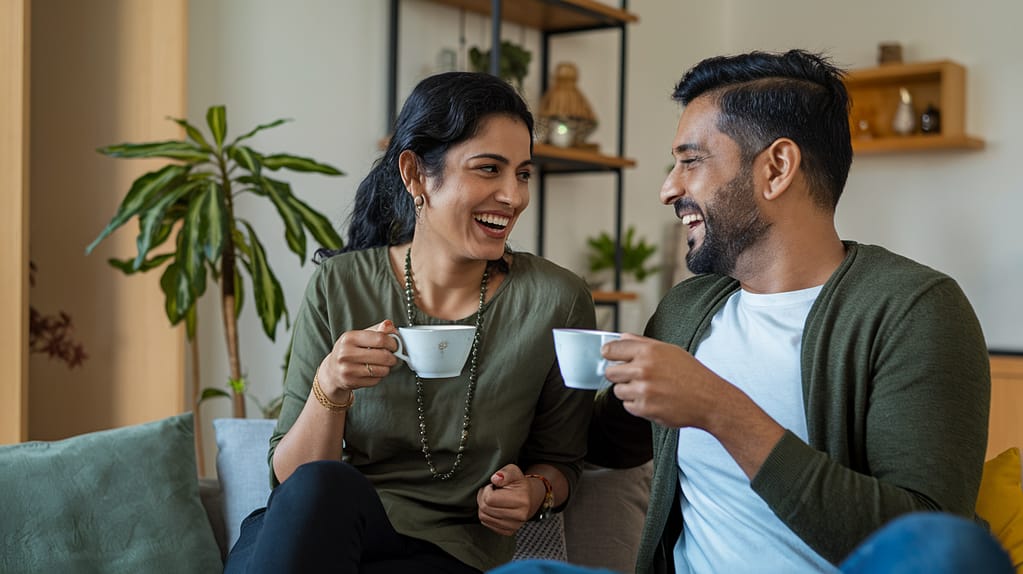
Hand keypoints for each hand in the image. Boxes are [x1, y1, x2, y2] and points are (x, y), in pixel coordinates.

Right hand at [315, 319, 399, 397]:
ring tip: (382, 364)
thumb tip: (390, 325)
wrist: (332, 370)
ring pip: (381, 370)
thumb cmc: (349, 350)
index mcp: (349, 338)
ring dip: (387, 368)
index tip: (395, 345)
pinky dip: (379, 376)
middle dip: (392, 357)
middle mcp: (346, 353)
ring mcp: (347, 369)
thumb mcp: (359, 336)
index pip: (380, 339)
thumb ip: (377, 330)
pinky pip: (376, 380)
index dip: (393, 343)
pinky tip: (373, 372)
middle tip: (392, 356)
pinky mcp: (351, 382)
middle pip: (383, 356)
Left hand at [476, 464, 538, 535]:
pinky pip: (487, 524)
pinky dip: (487, 515)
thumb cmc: (519, 484)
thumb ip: (505, 472)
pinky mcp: (509, 532)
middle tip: (490, 492)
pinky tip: (494, 508)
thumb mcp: (513, 471)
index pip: (489, 499)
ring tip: (492, 499)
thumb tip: (495, 479)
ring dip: (484, 506)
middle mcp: (520, 516)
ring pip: (484, 517)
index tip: (492, 486)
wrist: (529, 498)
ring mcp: (514, 526)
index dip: (487, 490)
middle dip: (483, 498)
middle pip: (485, 509)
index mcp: (522, 500)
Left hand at [603, 333, 785, 477]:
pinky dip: (637, 405)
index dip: (609, 353)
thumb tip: (621, 337)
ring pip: (618, 391)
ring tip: (648, 390)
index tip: (609, 357)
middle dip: (618, 375)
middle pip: (610, 372)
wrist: (709, 399)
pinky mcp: (645, 408)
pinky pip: (628, 406)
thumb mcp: (670, 350)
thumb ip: (643, 343)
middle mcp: (644, 369)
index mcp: (649, 351)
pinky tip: (653, 400)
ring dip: (628, 391)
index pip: (612, 349)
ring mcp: (643, 390)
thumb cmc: (691, 374)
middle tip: (632, 377)